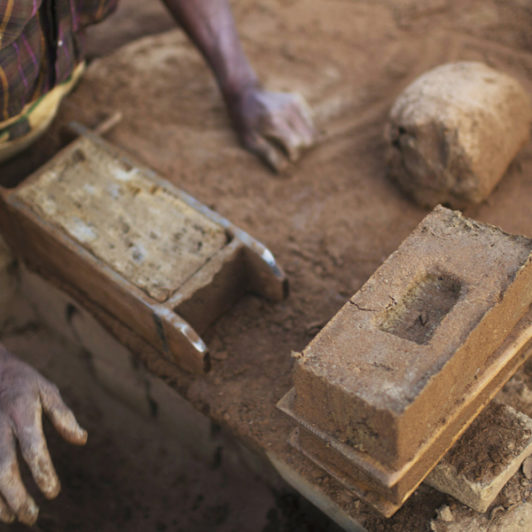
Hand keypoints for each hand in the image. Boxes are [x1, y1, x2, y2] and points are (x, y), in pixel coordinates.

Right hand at [0, 346, 86, 524]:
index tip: (52, 493)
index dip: (42, 472)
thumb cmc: (22, 382)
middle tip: (32, 516)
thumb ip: (63, 416)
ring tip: (16, 517)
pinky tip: (0, 509)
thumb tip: (81, 440)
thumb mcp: (46, 390)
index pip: (32, 447)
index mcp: (21, 411)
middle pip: (3, 468)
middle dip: (16, 497)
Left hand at [226, 85, 315, 171]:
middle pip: (307, 138)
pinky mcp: (296, 99)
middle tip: (290, 148)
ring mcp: (293, 103)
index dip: (293, 155)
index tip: (289, 158)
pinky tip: (293, 127)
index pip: (295, 144)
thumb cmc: (245, 122)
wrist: (244, 95)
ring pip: (312, 129)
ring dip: (304, 137)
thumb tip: (283, 168)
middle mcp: (286, 111)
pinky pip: (310, 118)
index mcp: (274, 122)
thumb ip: (267, 154)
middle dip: (301, 147)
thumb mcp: (249, 141)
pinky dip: (305, 126)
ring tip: (293, 139)